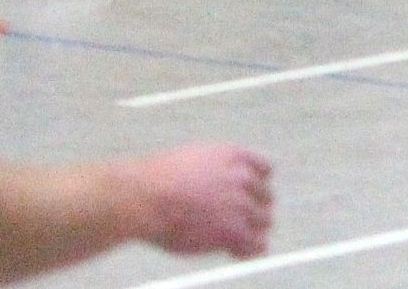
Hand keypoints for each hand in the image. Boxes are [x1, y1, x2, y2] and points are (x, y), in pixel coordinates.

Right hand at [132, 144, 273, 258]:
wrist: (142, 197)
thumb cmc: (154, 181)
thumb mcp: (191, 160)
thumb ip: (214, 171)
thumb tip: (217, 188)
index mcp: (233, 156)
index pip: (264, 170)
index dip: (256, 186)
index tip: (248, 197)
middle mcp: (242, 178)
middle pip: (265, 197)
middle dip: (253, 209)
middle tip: (236, 222)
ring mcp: (240, 204)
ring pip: (263, 221)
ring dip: (251, 230)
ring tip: (232, 239)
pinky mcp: (233, 230)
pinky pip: (255, 244)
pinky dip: (248, 249)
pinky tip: (234, 251)